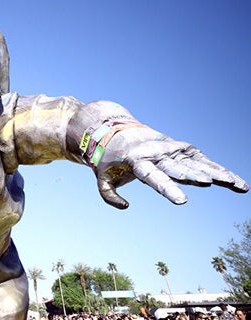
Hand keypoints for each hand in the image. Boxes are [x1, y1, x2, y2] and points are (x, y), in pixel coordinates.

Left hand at [95, 126, 248, 208]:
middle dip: (191, 174)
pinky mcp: (181, 148)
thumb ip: (108, 195)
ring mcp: (171, 149)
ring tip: (236, 185)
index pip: (153, 176)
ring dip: (216, 173)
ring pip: (195, 163)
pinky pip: (202, 160)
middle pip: (176, 167)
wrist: (115, 131)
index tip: (182, 201)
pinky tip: (236, 182)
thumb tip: (125, 206)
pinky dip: (218, 169)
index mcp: (136, 161)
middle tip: (207, 183)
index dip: (167, 188)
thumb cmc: (109, 160)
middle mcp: (156, 154)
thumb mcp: (101, 178)